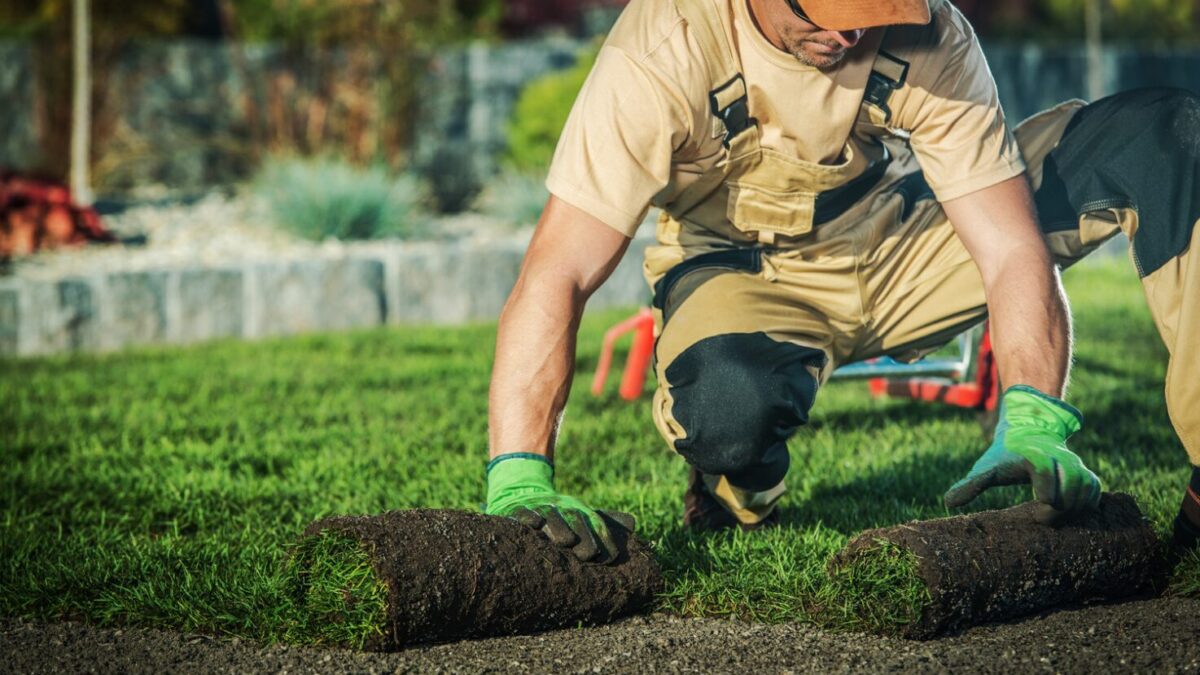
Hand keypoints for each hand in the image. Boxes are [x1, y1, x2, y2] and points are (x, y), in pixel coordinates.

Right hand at [485, 454, 634, 562]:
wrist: (522, 491)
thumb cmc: (558, 512)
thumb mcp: (581, 513)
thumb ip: (606, 520)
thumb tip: (633, 522)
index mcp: (579, 510)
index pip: (595, 526)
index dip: (603, 541)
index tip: (608, 558)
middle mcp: (562, 507)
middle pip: (575, 521)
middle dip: (582, 538)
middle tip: (587, 555)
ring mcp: (540, 507)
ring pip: (551, 517)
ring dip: (559, 529)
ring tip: (565, 542)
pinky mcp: (517, 509)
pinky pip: (523, 512)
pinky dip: (529, 518)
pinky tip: (535, 524)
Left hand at [944, 385, 1100, 519]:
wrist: (1029, 432)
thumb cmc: (1004, 456)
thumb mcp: (986, 467)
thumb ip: (970, 484)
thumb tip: (948, 502)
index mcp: (1033, 455)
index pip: (1044, 470)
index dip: (1045, 489)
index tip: (1039, 503)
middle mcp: (1058, 458)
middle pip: (1069, 484)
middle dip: (1058, 506)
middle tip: (1041, 519)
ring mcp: (1074, 465)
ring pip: (1086, 488)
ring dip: (1074, 507)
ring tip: (1054, 517)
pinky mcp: (1084, 473)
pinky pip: (1095, 490)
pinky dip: (1087, 504)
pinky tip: (1071, 514)